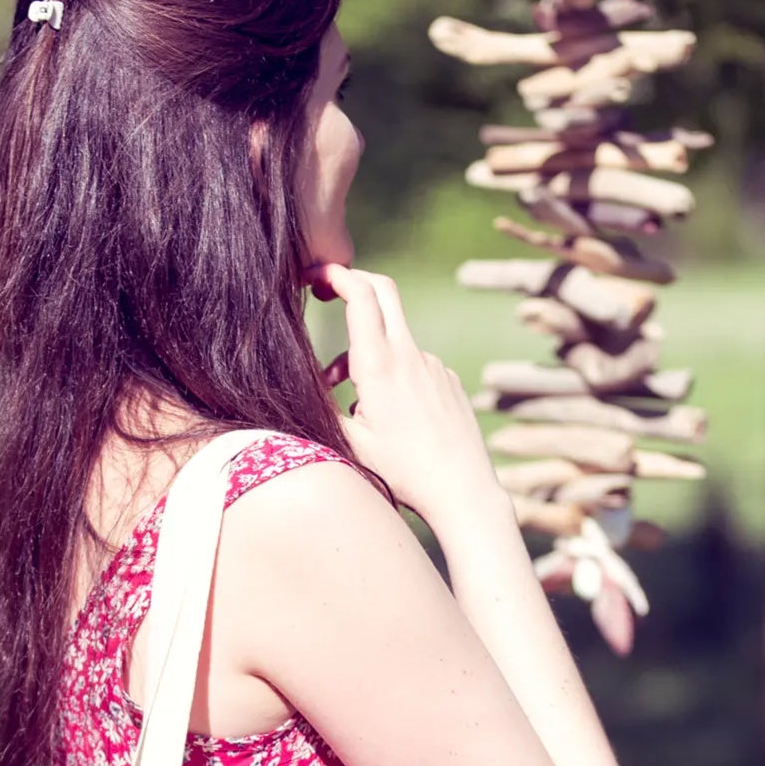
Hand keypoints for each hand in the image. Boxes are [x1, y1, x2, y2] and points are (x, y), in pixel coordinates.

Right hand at [304, 260, 501, 529]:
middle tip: (329, 291)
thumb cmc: (404, 473)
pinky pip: (414, 364)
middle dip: (354, 283)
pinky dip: (393, 375)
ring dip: (366, 352)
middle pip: (383, 291)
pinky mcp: (448, 380)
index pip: (361, 295)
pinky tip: (392, 416)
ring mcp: (434, 365)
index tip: (316, 275)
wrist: (463, 490)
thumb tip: (301, 388)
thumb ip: (322, 408)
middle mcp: (410, 356)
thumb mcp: (351, 444)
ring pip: (393, 338)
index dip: (336, 275)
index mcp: (380, 365)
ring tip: (351, 399)